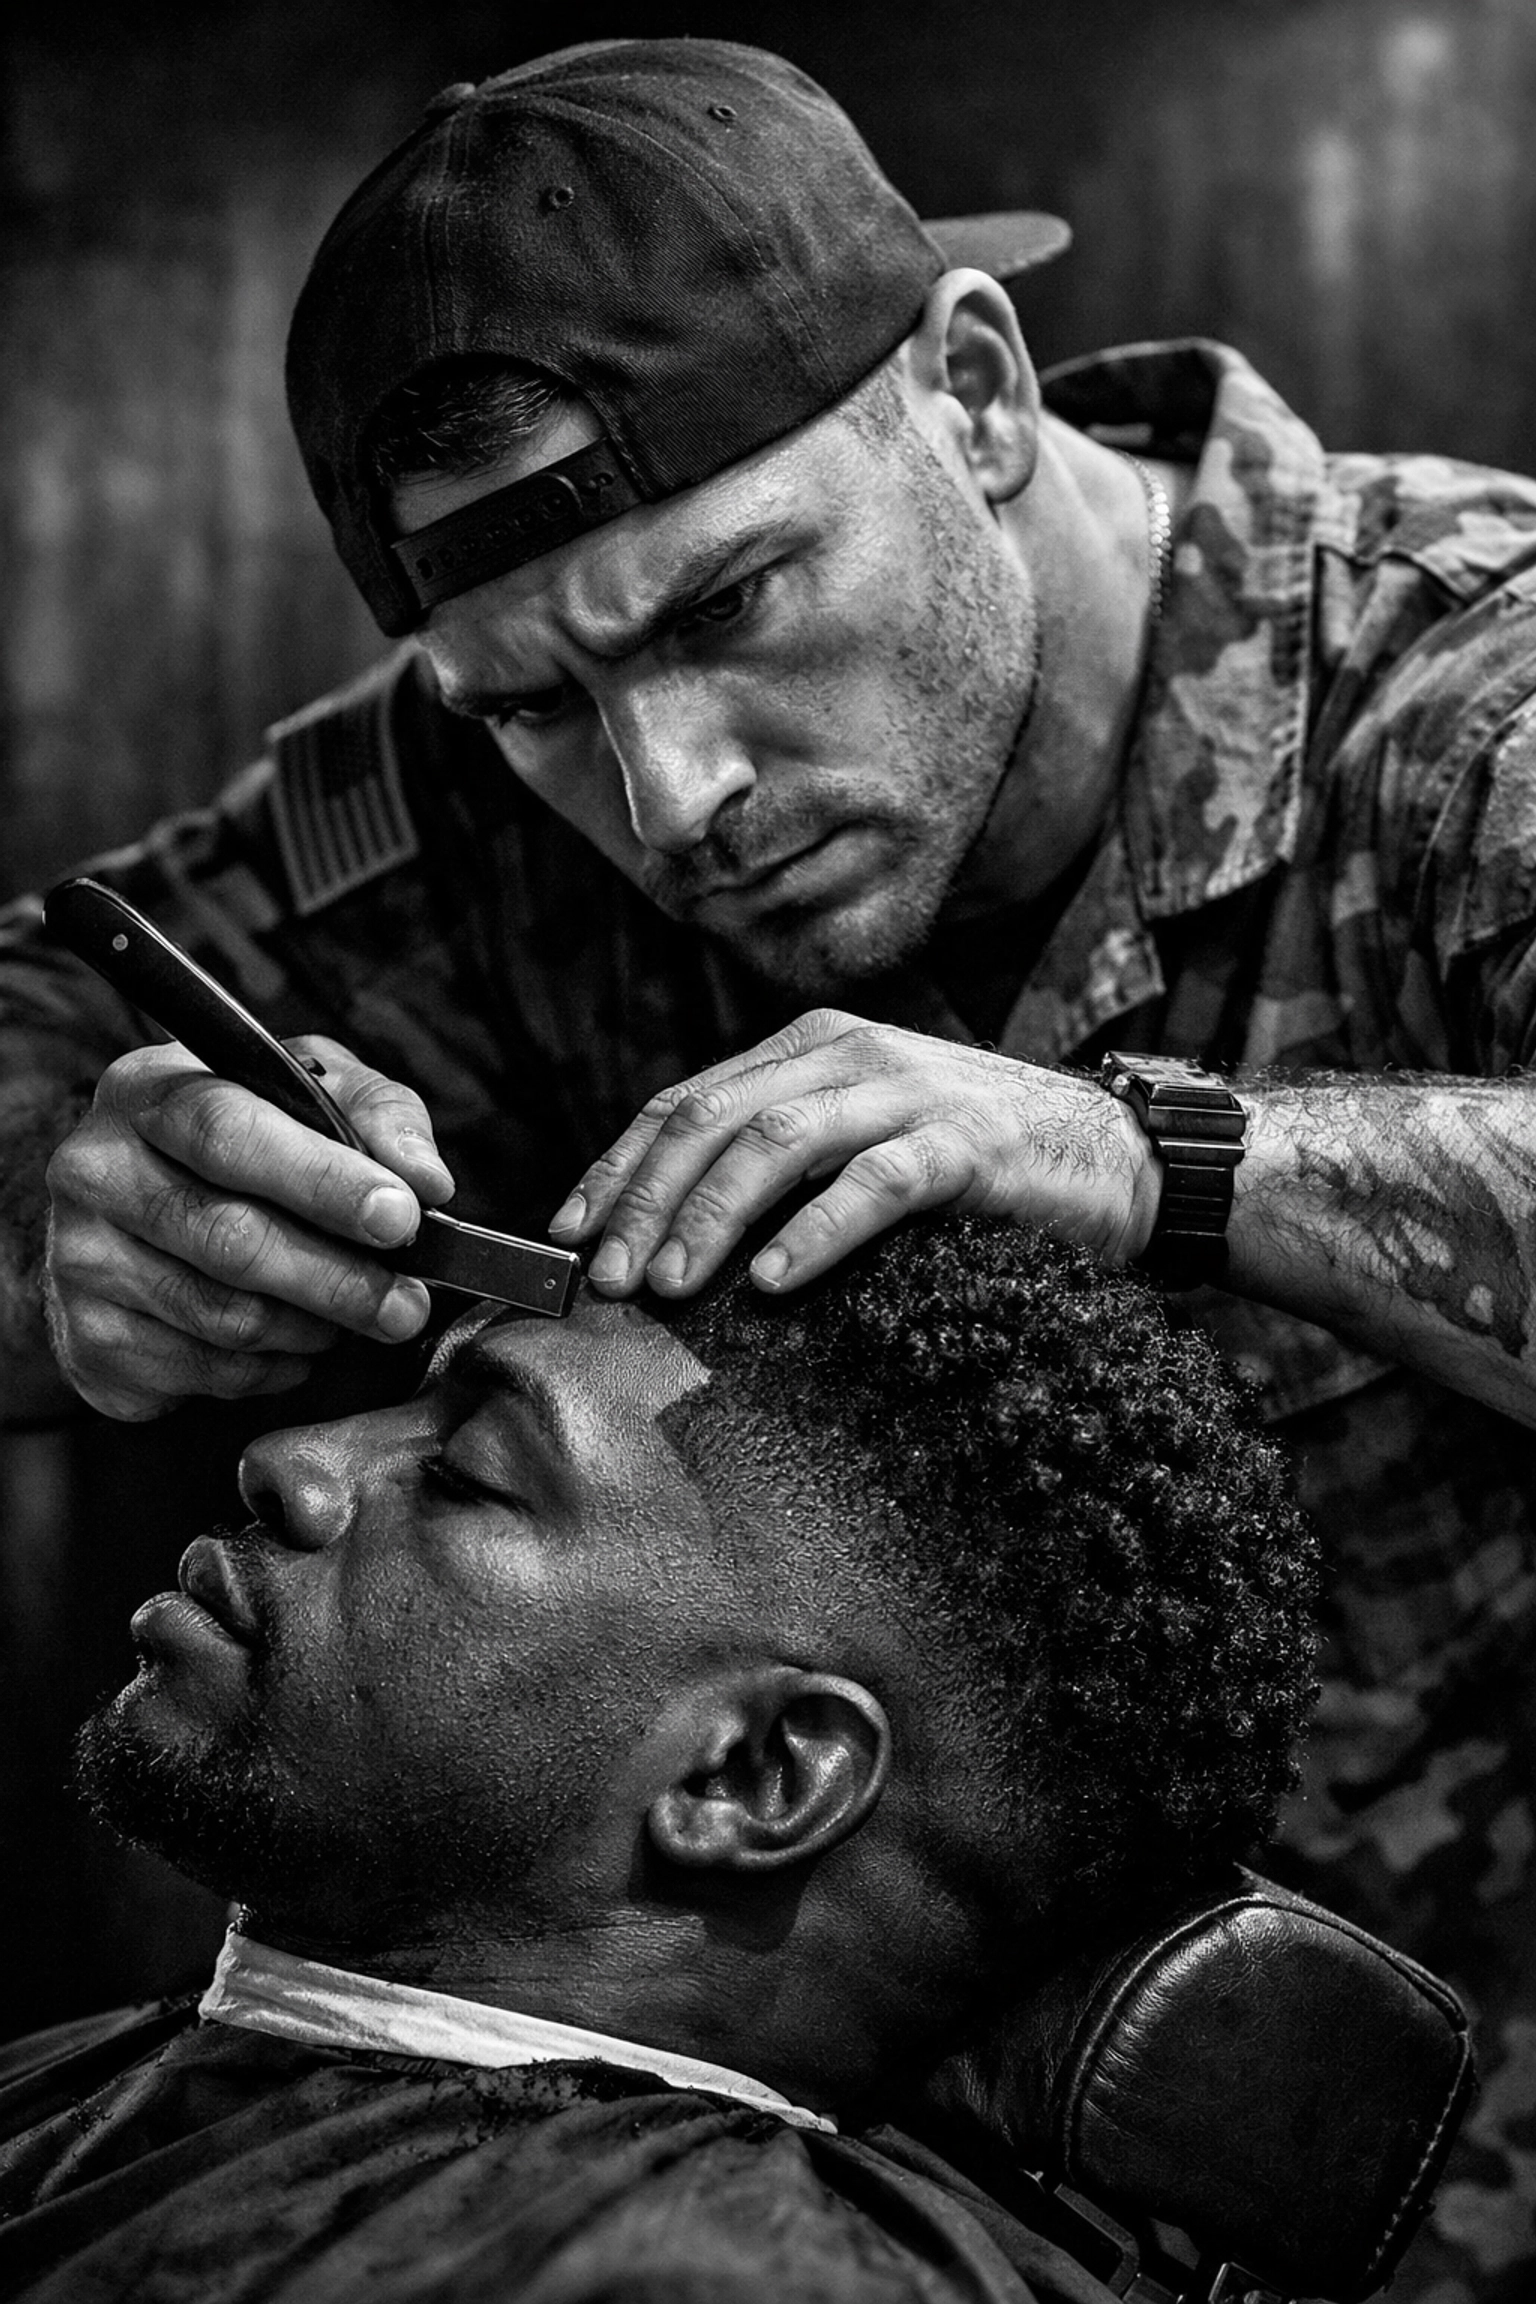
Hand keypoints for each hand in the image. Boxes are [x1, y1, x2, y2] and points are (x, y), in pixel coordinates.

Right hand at [44, 1036, 454, 1419]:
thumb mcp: (311, 1093)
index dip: (322, 1181)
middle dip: (337, 1280)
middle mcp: (95, 1170)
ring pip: (224, 1316)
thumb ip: (376, 1116)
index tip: (398, 1217)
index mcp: (147, 1090)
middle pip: (230, 1238)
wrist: (134, 1211)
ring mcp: (79, 1258)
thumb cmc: (242, 1141)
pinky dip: (273, 1368)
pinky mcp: (88, 1337)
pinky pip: (206, 1370)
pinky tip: (296, 1344)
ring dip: (313, 1328)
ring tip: (354, 1318)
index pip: (230, 1132)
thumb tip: (425, 1179)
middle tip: (405, 1304)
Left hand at [550, 1008, 1159, 1297]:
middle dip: (643, 1200)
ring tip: (666, 1284)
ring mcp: (909, 1092)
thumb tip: (669, 1225)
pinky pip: (873, 1184)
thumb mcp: (864, 1133)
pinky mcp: (967, 1145)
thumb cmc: (979, 1164)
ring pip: (776, 1144)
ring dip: (708, 1217)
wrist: (1120, 1158)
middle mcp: (849, 1053)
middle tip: (604, 1276)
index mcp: (812, 1045)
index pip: (684, 1100)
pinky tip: (771, 1282)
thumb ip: (781, 1153)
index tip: (568, 1234)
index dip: (617, 1166)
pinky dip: (813, 1234)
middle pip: (711, 1119)